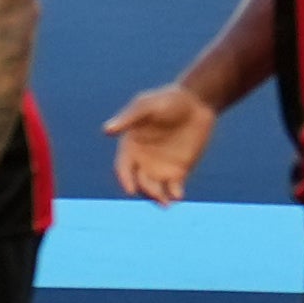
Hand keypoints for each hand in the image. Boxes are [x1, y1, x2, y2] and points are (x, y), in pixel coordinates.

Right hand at [104, 82, 220, 204]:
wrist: (197, 101)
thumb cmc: (168, 100)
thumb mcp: (147, 106)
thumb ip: (129, 118)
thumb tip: (106, 130)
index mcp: (130, 147)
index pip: (123, 168)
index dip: (125, 179)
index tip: (131, 189)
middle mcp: (142, 161)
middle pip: (139, 183)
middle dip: (145, 191)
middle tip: (156, 195)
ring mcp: (160, 168)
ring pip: (154, 190)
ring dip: (158, 198)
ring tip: (167, 202)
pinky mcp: (178, 172)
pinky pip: (173, 189)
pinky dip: (174, 194)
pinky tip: (178, 195)